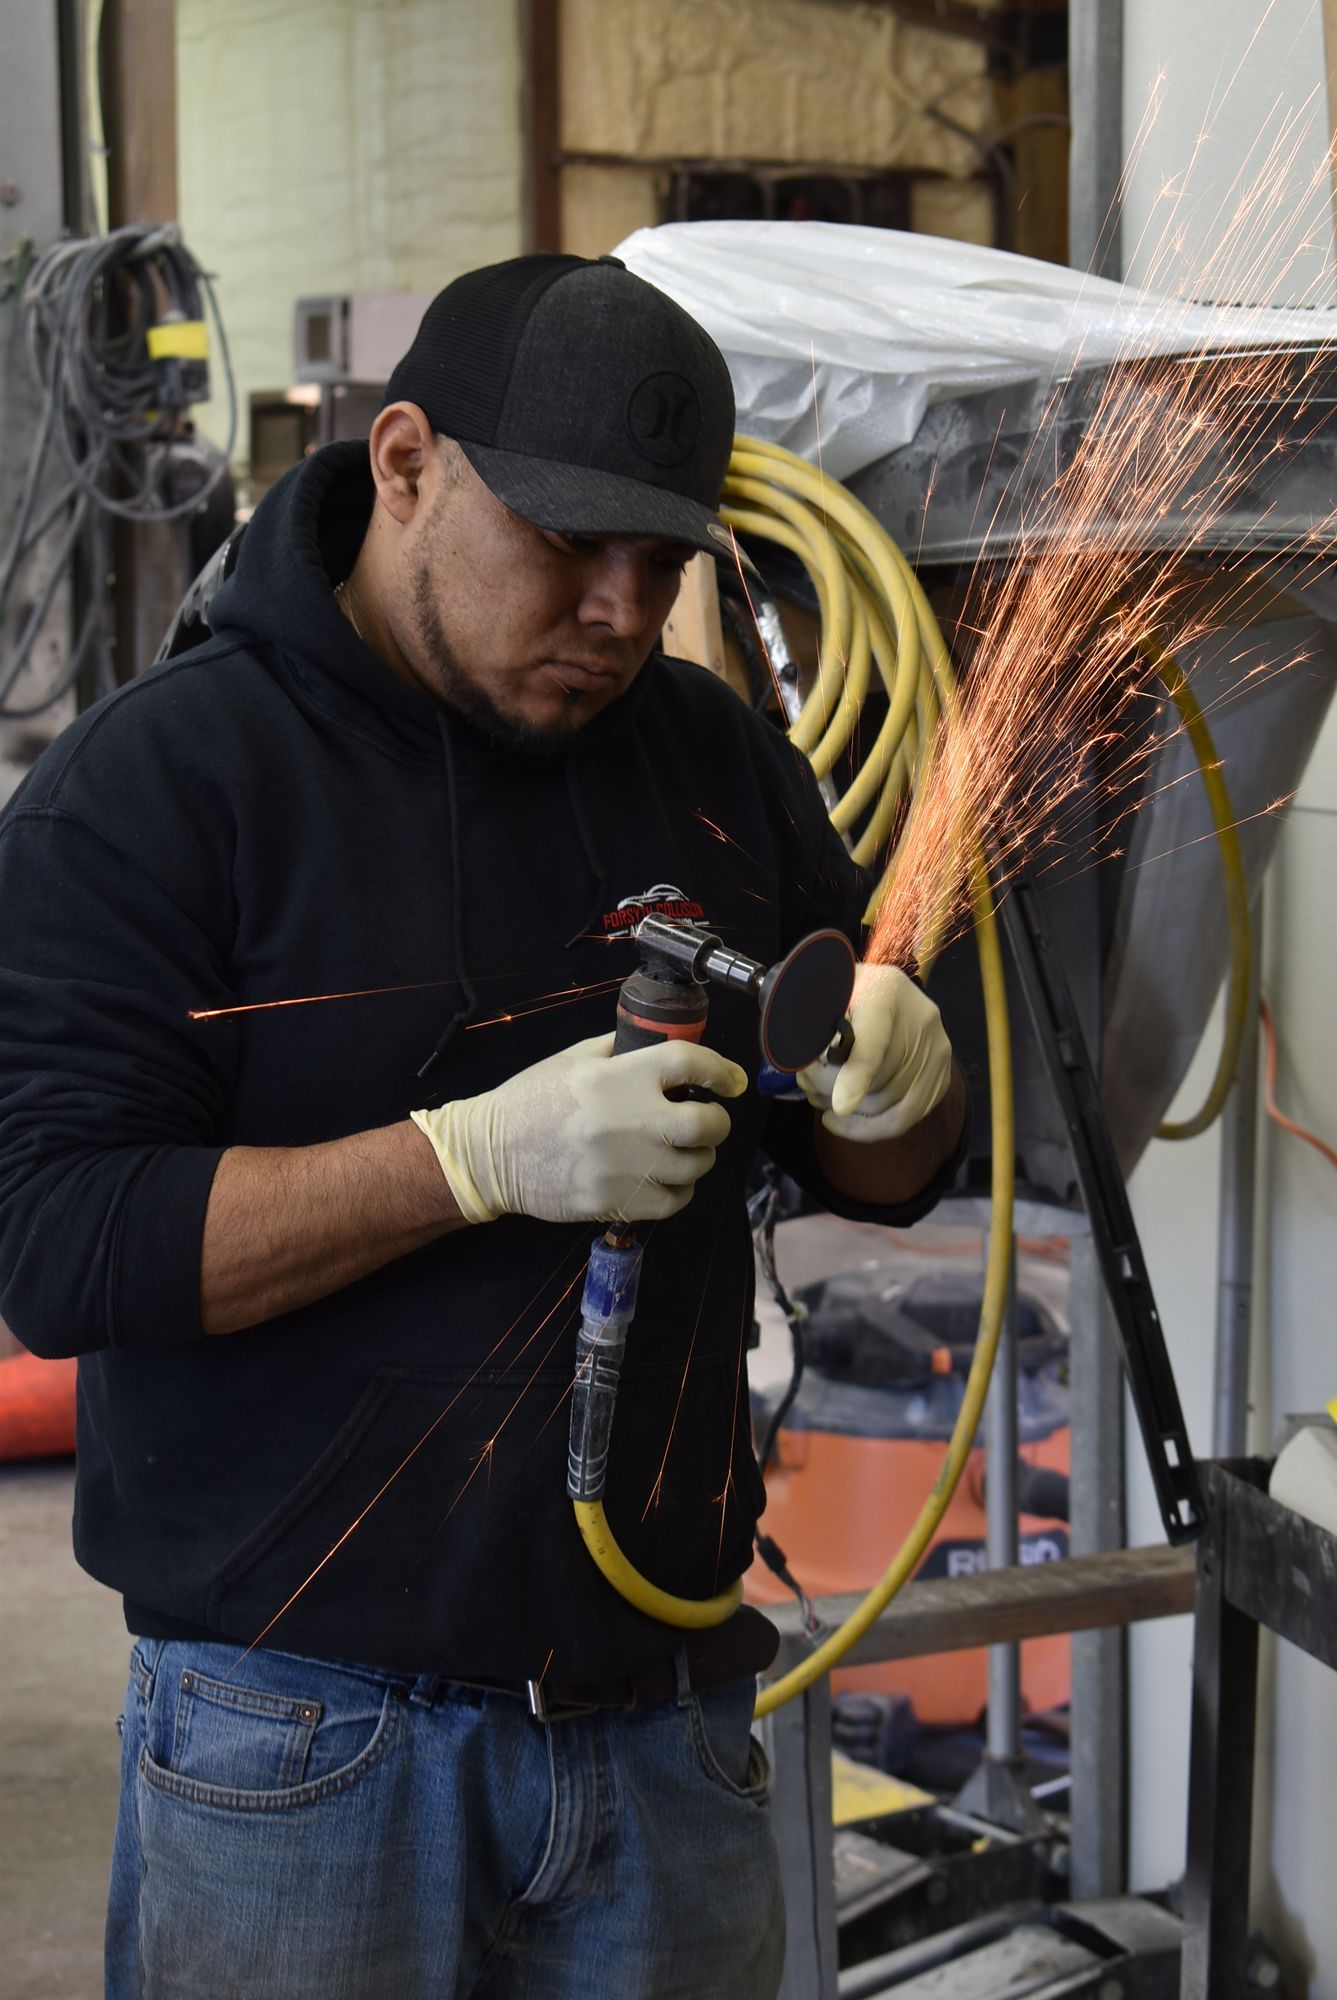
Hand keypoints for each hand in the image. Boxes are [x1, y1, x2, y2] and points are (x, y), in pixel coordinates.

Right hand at [411, 1033, 748, 1224]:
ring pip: (696, 1167)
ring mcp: (624, 1167)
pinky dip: (678, 1190)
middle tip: (709, 1119)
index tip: (731, 1080)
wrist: (490, 1154)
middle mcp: (628, 1121)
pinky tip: (664, 1179)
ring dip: (697, 1157)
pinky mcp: (617, 1203)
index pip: (690, 1063)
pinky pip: (674, 1202)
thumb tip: (670, 1048)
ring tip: (681, 1151)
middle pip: (707, 1124)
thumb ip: (623, 1050)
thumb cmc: (532, 1100)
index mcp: (618, 1077)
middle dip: (717, 1121)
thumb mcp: (575, 1059)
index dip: (721, 1069)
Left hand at [796, 962, 951, 1141]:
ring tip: (822, 1097)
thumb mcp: (823, 994)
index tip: (841, 1105)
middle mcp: (921, 1020)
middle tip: (806, 1084)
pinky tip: (843, 1121)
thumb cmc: (844, 992)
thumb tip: (800, 1061)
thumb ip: (811, 1023)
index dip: (858, 1075)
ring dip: (848, 1110)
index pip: (874, 1040)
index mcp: (884, 991)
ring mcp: (936, 1050)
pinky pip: (906, 1118)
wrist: (882, 991)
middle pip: (878, 1080)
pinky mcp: (939, 1077)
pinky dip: (870, 1128)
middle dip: (833, 1091)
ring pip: (887, 1103)